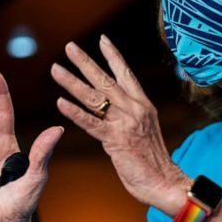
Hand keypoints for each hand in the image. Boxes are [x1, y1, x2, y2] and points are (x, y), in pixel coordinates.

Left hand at [51, 35, 189, 214]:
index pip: (126, 73)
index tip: (101, 39)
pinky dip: (74, 112)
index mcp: (143, 104)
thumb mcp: (145, 130)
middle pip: (105, 79)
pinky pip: (90, 123)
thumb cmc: (154, 161)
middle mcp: (135, 108)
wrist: (165, 182)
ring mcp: (125, 123)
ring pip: (93, 97)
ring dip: (71, 82)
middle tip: (69, 46)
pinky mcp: (116, 140)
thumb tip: (115, 110)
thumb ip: (130, 117)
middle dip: (85, 62)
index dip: (113, 56)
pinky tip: (60, 103)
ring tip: (55, 69)